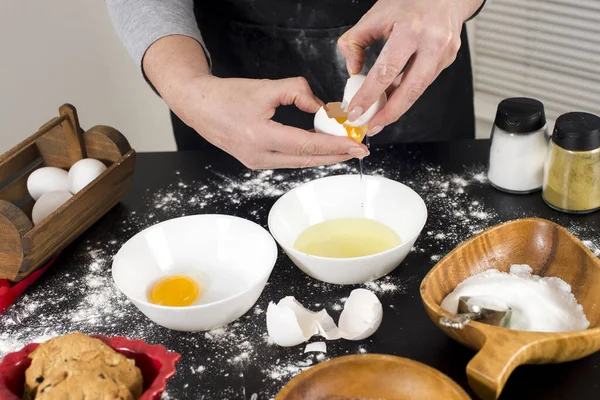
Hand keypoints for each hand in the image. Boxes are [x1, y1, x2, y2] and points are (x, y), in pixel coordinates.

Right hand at [172, 75, 368, 168]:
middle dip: (336, 156)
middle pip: (306, 161)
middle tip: (358, 150)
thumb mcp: (266, 87)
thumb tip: (321, 107)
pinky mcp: (256, 162)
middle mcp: (258, 155)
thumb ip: (298, 91)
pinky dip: (307, 155)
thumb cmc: (228, 95)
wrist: (200, 106)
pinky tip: (321, 149)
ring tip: (344, 148)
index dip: (334, 146)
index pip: (306, 145)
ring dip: (323, 157)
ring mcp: (256, 163)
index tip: (355, 145)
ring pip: (298, 163)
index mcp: (259, 136)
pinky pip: (288, 161)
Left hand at [338, 0, 484, 134]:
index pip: (385, 71)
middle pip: (410, 90)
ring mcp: (444, 53)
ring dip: (397, 106)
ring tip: (378, 116)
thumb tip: (352, 71)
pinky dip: (406, 91)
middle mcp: (432, 43)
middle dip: (389, 114)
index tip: (356, 112)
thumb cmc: (408, 2)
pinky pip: (423, 82)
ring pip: (418, 90)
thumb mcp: (375, 15)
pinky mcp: (448, 60)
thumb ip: (355, 42)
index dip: (369, 95)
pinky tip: (392, 96)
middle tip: (372, 127)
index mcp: (411, 30)